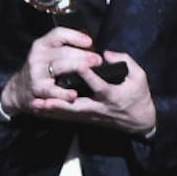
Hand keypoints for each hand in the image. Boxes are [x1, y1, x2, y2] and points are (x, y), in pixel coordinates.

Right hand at [0, 27, 101, 116]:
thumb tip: (90, 46)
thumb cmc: (39, 70)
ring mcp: (36, 72)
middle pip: (63, 51)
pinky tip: (74, 94)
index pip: (58, 34)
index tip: (90, 42)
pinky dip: (64, 93)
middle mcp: (38, 56)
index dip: (75, 36)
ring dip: (77, 67)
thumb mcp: (46, 54)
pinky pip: (53, 90)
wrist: (18, 90)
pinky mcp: (37, 89)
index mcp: (42, 45)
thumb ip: (64, 49)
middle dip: (83, 55)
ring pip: (60, 67)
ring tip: (92, 71)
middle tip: (98, 60)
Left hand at [29, 48, 156, 135]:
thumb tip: (107, 54)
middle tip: (45, 98)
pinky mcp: (86, 118)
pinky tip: (40, 111)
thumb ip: (125, 62)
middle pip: (78, 106)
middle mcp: (100, 107)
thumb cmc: (139, 95)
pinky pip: (68, 117)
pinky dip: (54, 115)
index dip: (90, 77)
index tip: (80, 67)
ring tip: (37, 105)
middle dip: (61, 103)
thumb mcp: (139, 77)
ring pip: (70, 113)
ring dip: (53, 110)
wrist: (139, 120)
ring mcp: (92, 114)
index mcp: (114, 95)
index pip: (101, 86)